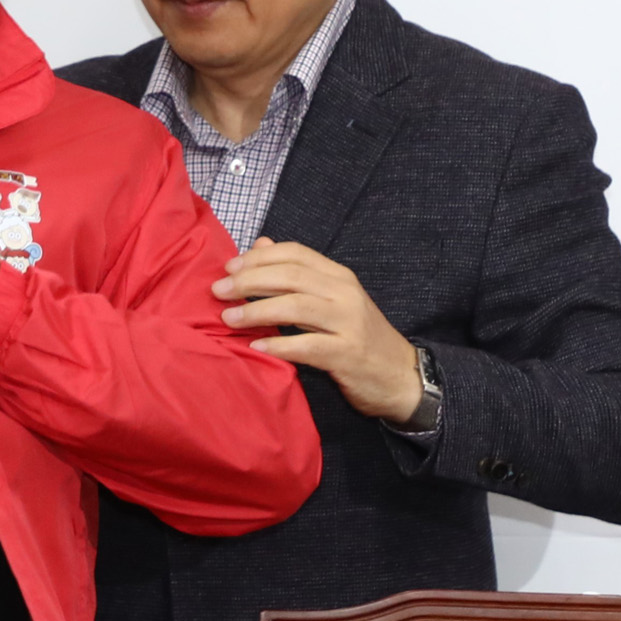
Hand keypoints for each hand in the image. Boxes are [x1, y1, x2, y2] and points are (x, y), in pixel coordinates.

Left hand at [212, 238, 422, 423]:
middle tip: (218, 290)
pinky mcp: (348, 353)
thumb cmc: (358, 337)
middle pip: (291, 276)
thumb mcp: (331, 300)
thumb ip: (297, 274)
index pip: (296, 254)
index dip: (259, 257)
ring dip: (257, 310)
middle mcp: (345, 293)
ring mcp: (349, 323)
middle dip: (249, 280)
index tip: (229, 267)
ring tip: (227, 317)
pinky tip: (256, 347)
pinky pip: (307, 346)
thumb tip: (260, 245)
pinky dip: (279, 345)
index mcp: (339, 276)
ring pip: (296, 306)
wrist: (401, 376)